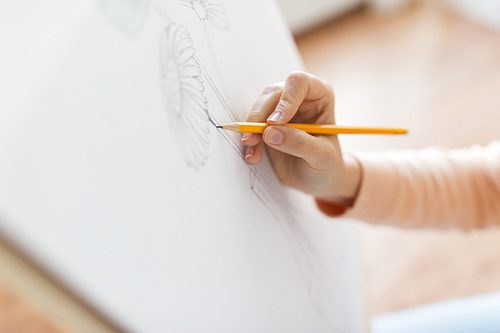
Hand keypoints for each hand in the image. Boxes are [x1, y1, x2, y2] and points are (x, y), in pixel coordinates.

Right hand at [242, 71, 360, 204]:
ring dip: (252, 131)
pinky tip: (253, 156)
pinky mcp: (268, 125)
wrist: (319, 179)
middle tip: (253, 139)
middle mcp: (299, 97)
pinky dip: (250, 141)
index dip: (285, 99)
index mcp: (319, 95)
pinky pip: (252, 125)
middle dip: (260, 116)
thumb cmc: (328, 164)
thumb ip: (300, 143)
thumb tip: (271, 133)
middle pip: (273, 93)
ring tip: (253, 154)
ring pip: (259, 108)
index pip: (299, 83)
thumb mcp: (322, 156)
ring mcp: (281, 110)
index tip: (275, 122)